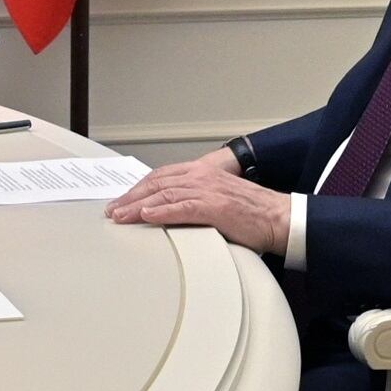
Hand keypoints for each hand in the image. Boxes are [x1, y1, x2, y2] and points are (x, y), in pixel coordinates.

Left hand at [108, 149, 288, 254]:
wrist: (278, 218)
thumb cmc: (252, 214)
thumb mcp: (218, 201)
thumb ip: (195, 202)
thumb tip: (172, 213)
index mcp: (202, 172)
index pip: (162, 177)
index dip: (138, 189)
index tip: (122, 201)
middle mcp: (201, 176)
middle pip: (156, 183)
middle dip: (130, 197)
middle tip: (112, 211)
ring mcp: (207, 190)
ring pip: (163, 194)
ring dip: (137, 206)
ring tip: (120, 216)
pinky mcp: (214, 206)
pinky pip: (181, 207)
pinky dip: (161, 211)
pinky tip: (146, 216)